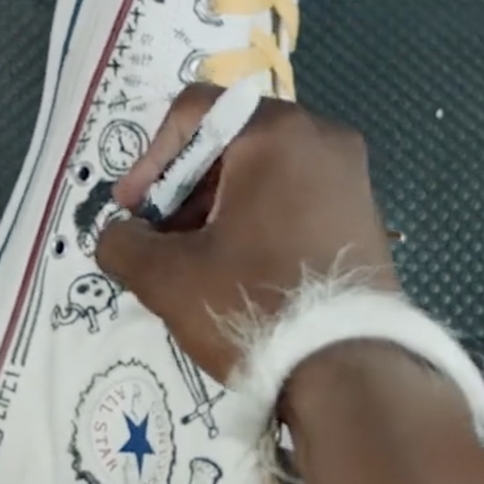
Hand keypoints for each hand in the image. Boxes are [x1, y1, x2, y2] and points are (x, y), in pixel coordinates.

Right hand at [95, 86, 396, 381]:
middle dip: (184, 189)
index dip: (149, 160)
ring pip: (263, 172)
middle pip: (230, 140)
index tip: (134, 213)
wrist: (351, 371)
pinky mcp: (364, 216)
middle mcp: (322, 138)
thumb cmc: (255, 303)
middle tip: (160, 240)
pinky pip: (295, 198)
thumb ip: (123, 243)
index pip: (194, 111)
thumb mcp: (167, 277)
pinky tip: (239, 272)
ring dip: (218, 208)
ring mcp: (352, 177)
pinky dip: (258, 222)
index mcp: (277, 132)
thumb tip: (119, 236)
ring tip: (196, 263)